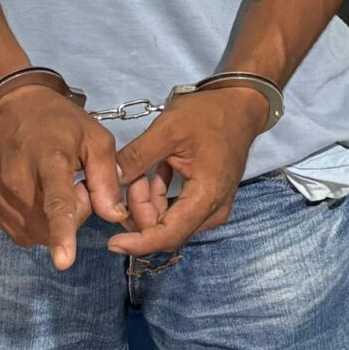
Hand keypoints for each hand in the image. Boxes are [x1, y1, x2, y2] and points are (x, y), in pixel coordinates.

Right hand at [0, 86, 125, 268]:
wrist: (7, 105)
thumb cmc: (56, 120)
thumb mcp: (94, 138)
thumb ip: (106, 178)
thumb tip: (113, 215)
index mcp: (50, 161)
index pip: (56, 204)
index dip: (62, 235)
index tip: (63, 262)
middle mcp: (18, 182)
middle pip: (51, 226)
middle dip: (73, 214)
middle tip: (74, 184)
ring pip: (36, 233)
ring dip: (52, 220)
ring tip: (52, 187)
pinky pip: (20, 232)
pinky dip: (35, 222)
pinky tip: (37, 196)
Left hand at [107, 87, 268, 256]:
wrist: (239, 107)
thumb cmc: (210, 115)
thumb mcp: (168, 130)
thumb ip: (137, 157)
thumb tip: (109, 179)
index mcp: (207, 196)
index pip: (169, 235)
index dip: (138, 243)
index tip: (113, 242)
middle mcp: (212, 210)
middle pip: (165, 230)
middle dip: (140, 209)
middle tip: (131, 175)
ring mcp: (211, 208)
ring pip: (167, 222)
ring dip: (147, 201)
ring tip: (142, 170)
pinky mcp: (206, 201)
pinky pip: (175, 211)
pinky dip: (158, 197)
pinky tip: (154, 173)